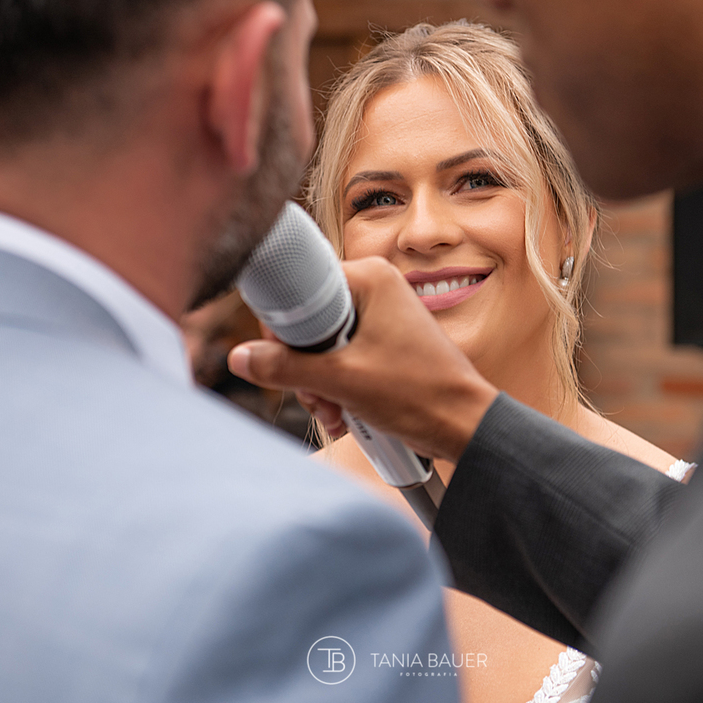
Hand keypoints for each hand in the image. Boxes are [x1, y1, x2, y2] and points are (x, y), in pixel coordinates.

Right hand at [229, 256, 498, 460]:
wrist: (463, 425)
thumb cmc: (419, 394)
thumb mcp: (341, 380)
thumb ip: (285, 367)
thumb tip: (240, 358)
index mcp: (370, 277)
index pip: (302, 288)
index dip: (285, 329)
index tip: (283, 360)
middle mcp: (375, 288)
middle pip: (309, 320)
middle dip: (304, 366)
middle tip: (315, 394)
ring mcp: (380, 317)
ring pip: (322, 345)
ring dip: (318, 383)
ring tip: (333, 409)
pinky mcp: (383, 344)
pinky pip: (341, 357)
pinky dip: (335, 386)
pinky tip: (341, 413)